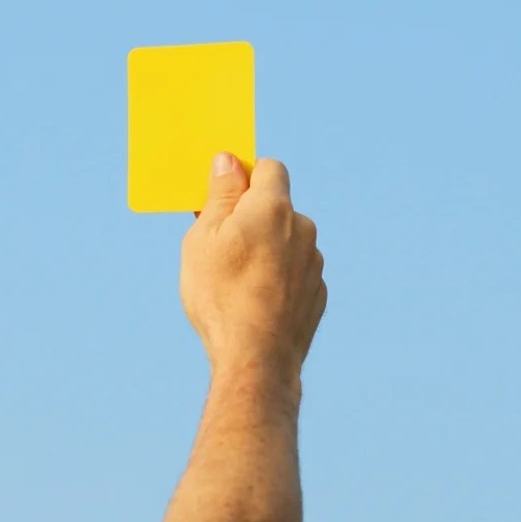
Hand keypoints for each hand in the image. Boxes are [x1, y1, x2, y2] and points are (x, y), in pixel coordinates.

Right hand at [181, 153, 325, 379]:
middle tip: (219, 244)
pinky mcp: (317, 294)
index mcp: (274, 208)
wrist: (257, 360)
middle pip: (277, 207)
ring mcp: (314, 264)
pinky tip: (255, 302)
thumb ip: (220, 195)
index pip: (269, 167)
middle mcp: (303, 230)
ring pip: (287, 242)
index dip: (244, 176)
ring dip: (266, 250)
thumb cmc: (222, 296)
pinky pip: (294, 273)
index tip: (223, 196)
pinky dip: (277, 278)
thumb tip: (228, 161)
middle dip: (251, 217)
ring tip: (235, 282)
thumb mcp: (204, 239)